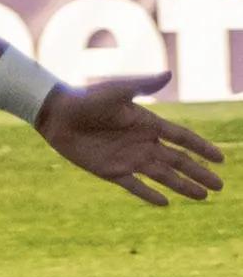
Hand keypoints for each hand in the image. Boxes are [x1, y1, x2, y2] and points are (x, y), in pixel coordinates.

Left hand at [37, 72, 223, 205]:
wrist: (55, 114)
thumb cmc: (85, 98)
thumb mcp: (116, 91)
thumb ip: (143, 86)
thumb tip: (169, 74)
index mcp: (147, 123)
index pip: (183, 138)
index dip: (202, 148)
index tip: (221, 159)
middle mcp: (142, 142)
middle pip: (178, 161)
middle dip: (199, 172)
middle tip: (220, 186)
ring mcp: (127, 157)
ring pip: (162, 176)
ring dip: (182, 186)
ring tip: (202, 196)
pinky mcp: (110, 170)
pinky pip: (134, 186)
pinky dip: (149, 194)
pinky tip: (165, 203)